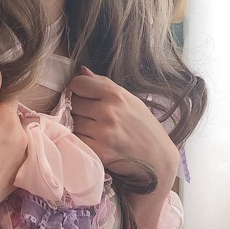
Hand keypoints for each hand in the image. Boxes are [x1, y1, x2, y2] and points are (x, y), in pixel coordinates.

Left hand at [69, 68, 177, 193]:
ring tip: (94, 129)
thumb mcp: (129, 99)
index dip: (78, 89)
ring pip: (72, 122)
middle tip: (90, 115)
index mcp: (115, 94)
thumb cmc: (143, 126)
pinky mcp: (99, 152)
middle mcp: (108, 111)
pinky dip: (81, 140)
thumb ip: (103, 84)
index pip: (78, 83)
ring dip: (79, 125)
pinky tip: (93, 140)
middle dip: (78, 108)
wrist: (157, 157)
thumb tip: (81, 70)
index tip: (84, 95)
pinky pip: (76, 140)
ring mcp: (102, 133)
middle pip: (73, 103)